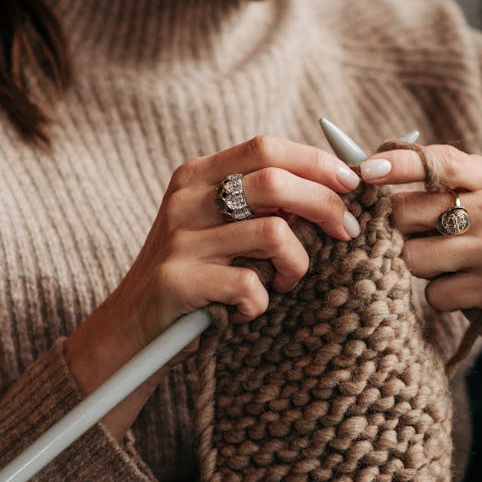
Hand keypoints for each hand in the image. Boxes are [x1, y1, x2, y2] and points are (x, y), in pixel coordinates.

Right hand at [65, 135, 361, 438]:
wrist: (131, 333)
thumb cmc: (195, 281)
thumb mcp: (221, 232)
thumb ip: (262, 206)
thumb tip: (333, 189)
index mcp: (196, 176)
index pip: (266, 147)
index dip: (316, 162)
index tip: (351, 183)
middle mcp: (184, 200)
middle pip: (275, 182)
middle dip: (325, 206)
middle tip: (345, 233)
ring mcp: (179, 240)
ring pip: (274, 234)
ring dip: (296, 264)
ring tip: (283, 283)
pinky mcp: (178, 281)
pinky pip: (251, 285)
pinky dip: (261, 303)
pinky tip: (245, 312)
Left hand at [359, 145, 481, 357]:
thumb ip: (443, 183)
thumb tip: (369, 177)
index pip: (437, 161)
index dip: (397, 164)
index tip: (366, 171)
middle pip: (405, 215)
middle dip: (400, 233)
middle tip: (423, 240)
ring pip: (414, 259)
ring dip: (422, 269)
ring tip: (451, 267)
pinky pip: (436, 295)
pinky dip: (442, 297)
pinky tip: (467, 290)